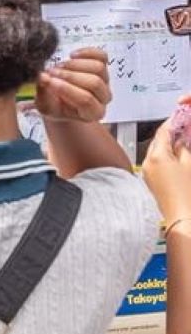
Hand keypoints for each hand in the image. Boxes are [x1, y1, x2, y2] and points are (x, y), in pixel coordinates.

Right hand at [35, 47, 111, 123]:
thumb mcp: (45, 106)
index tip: (49, 80)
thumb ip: (44, 92)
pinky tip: (72, 55)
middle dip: (70, 75)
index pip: (85, 100)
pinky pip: (101, 56)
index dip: (66, 89)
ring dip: (75, 64)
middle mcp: (103, 97)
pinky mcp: (103, 67)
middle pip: (94, 83)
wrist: (60, 102)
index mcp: (92, 113)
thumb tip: (43, 76)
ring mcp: (105, 81)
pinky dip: (87, 53)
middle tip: (51, 72)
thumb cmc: (54, 107)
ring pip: (99, 68)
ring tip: (59, 66)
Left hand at [143, 101, 190, 224]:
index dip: (173, 121)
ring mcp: (147, 173)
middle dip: (170, 133)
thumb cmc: (187, 194)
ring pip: (156, 151)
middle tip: (183, 127)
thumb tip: (182, 140)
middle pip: (157, 140)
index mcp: (157, 156)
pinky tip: (177, 156)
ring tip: (182, 141)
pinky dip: (165, 156)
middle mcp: (147, 163)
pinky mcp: (150, 181)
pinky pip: (156, 162)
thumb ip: (184, 148)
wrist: (182, 218)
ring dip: (168, 145)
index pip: (163, 131)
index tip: (180, 115)